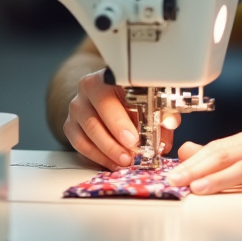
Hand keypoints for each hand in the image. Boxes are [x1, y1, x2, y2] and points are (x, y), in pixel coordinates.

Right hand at [62, 72, 179, 169]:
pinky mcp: (70, 125)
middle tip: (129, 156)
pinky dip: (96, 156)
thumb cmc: (132, 94)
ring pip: (86, 133)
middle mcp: (87, 91)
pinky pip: (80, 144)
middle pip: (95, 119)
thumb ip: (162, 109)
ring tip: (123, 162)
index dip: (120, 121)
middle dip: (113, 142)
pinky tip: (111, 162)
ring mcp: (77, 108)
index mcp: (106, 78)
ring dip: (106, 151)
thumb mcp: (151, 96)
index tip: (133, 138)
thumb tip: (170, 122)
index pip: (109, 98)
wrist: (107, 92)